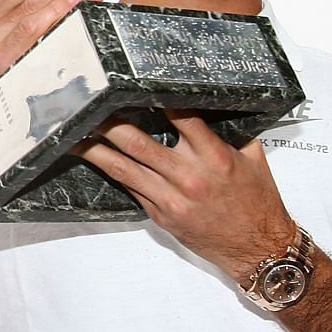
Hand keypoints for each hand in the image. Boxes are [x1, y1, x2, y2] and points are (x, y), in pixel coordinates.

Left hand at [76, 110, 293, 280]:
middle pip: (138, 142)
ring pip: (124, 168)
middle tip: (91, 106)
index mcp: (214, 157)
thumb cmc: (258, 203)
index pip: (181, 117)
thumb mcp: (253, 159)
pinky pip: (131, 188)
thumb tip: (214, 107)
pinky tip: (95, 159)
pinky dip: (112, 172)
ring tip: (74, 134)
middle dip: (111, 123)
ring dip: (96, 150)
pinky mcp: (160, 215)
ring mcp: (171, 198)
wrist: (257, 247)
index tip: (136, 84)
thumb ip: (231, 133)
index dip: (157, 99)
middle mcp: (189, 177)